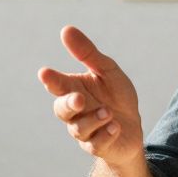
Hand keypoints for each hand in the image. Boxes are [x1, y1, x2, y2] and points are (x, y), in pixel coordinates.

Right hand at [37, 26, 143, 167]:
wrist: (132, 128)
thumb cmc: (115, 96)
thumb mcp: (107, 71)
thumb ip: (87, 53)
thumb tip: (66, 30)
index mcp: (74, 89)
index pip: (58, 84)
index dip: (51, 80)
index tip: (45, 73)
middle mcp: (75, 112)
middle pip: (62, 110)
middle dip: (69, 104)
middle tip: (79, 98)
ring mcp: (85, 131)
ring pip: (79, 129)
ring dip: (93, 120)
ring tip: (108, 112)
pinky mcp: (98, 146)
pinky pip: (96, 144)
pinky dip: (105, 134)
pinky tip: (115, 127)